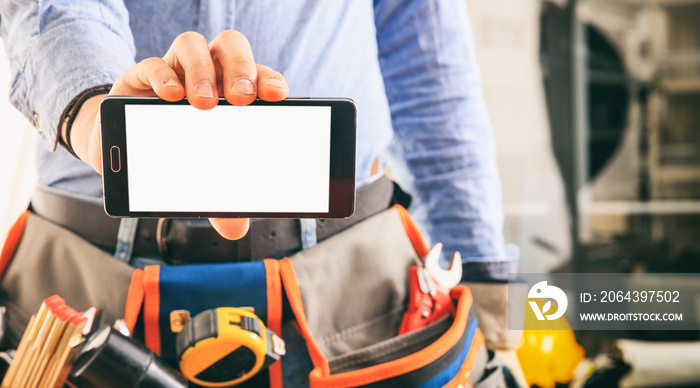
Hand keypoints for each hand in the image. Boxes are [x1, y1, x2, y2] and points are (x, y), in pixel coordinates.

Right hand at [63, 30, 288, 239]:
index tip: (278, 97)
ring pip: (193, 45)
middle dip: (241, 68)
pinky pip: (152, 63)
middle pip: (231, 47)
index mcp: (233, 93)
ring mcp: (175, 70)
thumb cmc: (174, 154)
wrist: (120, 144)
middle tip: (241, 99)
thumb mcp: (199, 178)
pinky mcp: (140, 76)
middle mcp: (208, 74)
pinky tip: (169, 95)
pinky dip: (162, 77)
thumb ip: (220, 200)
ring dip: (202, 70)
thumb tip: (235, 229)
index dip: (270, 81)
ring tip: (202, 103)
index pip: (259, 76)